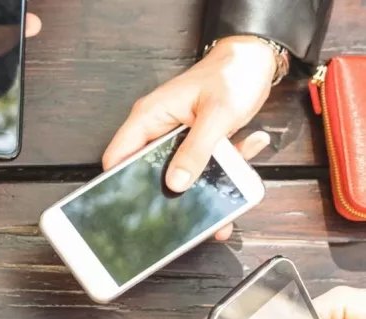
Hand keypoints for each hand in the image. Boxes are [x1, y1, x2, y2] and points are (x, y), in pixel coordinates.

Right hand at [103, 36, 276, 240]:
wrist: (256, 59)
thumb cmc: (233, 73)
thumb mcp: (217, 114)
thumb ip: (196, 150)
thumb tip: (176, 182)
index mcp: (150, 116)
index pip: (117, 156)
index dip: (118, 182)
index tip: (133, 203)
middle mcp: (158, 128)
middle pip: (147, 170)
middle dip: (169, 189)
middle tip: (188, 202)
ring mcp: (176, 137)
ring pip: (178, 172)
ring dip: (204, 179)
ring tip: (227, 179)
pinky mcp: (195, 142)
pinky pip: (201, 164)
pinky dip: (224, 167)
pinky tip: (244, 151)